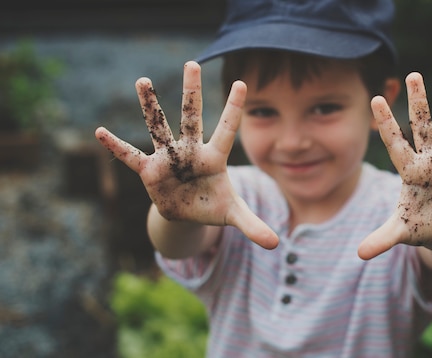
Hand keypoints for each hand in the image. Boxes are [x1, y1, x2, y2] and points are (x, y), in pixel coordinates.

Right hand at [95, 61, 277, 248]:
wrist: (187, 214)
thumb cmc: (212, 206)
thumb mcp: (234, 216)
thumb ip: (253, 226)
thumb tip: (275, 245)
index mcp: (215, 158)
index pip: (227, 129)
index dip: (234, 108)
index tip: (242, 83)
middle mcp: (191, 151)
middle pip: (191, 117)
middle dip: (192, 93)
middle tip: (192, 64)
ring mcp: (169, 158)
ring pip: (159, 127)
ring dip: (150, 106)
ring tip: (143, 81)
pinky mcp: (150, 170)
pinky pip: (131, 156)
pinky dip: (117, 147)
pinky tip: (100, 132)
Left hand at [358, 72, 431, 259]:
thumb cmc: (417, 225)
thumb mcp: (399, 232)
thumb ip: (382, 238)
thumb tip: (360, 255)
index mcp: (410, 170)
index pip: (395, 143)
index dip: (386, 123)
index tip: (375, 98)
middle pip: (424, 126)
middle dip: (419, 102)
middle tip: (413, 75)